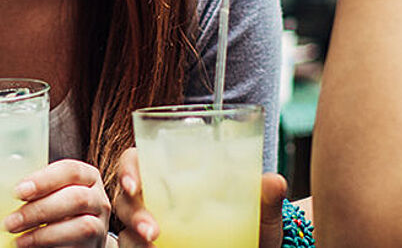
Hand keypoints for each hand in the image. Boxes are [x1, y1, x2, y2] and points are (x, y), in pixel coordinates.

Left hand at [8, 160, 110, 247]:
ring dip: (45, 234)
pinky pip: (77, 247)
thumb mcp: (51, 194)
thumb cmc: (57, 212)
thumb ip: (35, 191)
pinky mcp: (94, 246)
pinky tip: (30, 247)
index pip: (71, 170)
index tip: (18, 192)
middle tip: (10, 222)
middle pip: (77, 198)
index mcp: (87, 178)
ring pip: (82, 226)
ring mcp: (100, 225)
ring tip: (17, 240)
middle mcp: (98, 199)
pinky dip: (51, 247)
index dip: (45, 180)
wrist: (77, 239)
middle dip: (40, 210)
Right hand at [113, 147, 290, 247]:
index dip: (128, 168)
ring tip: (154, 246)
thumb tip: (275, 182)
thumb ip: (267, 197)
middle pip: (126, 198)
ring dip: (134, 238)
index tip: (135, 183)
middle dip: (133, 212)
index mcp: (176, 176)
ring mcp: (151, 231)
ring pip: (126, 231)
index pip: (138, 161)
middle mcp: (157, 201)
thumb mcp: (262, 212)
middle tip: (153, 230)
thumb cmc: (253, 227)